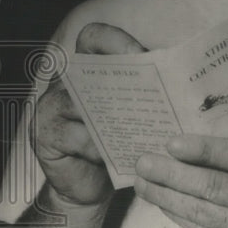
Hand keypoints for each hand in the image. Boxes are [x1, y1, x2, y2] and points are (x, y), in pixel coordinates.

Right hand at [31, 23, 144, 208]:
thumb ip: (141, 97)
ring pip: (83, 104)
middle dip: (121, 76)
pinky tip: (120, 157)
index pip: (93, 38)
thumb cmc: (113, 148)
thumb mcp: (128, 118)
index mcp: (86, 71)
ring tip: (144, 129)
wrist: (87, 189)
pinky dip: (102, 148)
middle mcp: (64, 83)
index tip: (145, 55)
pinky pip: (78, 137)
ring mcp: (50, 108)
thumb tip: (181, 86)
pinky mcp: (45, 135)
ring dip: (116, 117)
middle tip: (152, 90)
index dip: (117, 40)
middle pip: (85, 64)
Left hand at [134, 134, 227, 227]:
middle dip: (172, 175)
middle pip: (214, 188)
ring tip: (143, 184)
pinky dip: (180, 217)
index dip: (205, 150)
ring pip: (202, 213)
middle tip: (143, 163)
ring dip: (166, 198)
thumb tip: (195, 147)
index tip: (172, 143)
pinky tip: (163, 205)